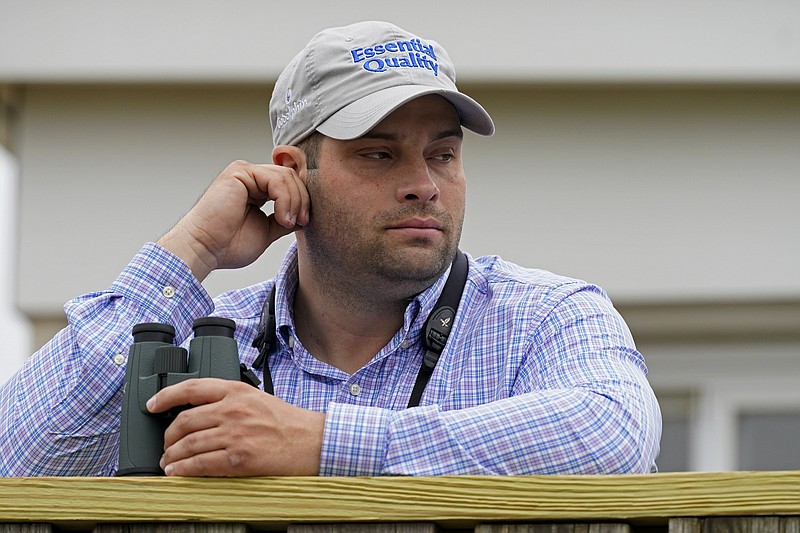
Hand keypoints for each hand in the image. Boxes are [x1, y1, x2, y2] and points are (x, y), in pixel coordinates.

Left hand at [146, 378, 324, 476]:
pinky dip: (183, 470)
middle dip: (167, 436)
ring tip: (168, 462)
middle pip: (184, 421)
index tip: (152, 404)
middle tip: (165, 445)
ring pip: (188, 444)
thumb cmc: (288, 422)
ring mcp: (234, 434)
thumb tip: (200, 413)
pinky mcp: (237, 458)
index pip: (191, 388)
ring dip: (172, 456)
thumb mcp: (257, 398)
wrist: (312, 441)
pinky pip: (200, 464)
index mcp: (236, 390)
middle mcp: (232, 409)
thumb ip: (230, 401)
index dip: (166, 396)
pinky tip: (177, 473)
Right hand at [158, 157, 309, 281]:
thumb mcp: (268, 231)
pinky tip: (280, 217)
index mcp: (256, 189)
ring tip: (288, 222)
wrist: (204, 250)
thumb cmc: (228, 245)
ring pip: (286, 176)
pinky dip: (284, 199)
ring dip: (294, 201)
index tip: (304, 222)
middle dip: (302, 201)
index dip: (303, 200)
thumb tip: (305, 216)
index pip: (290, 184)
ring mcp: (244, 172)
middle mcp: (250, 177)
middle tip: (301, 222)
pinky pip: (275, 179)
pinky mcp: (239, 172)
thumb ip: (285, 218)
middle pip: (291, 177)